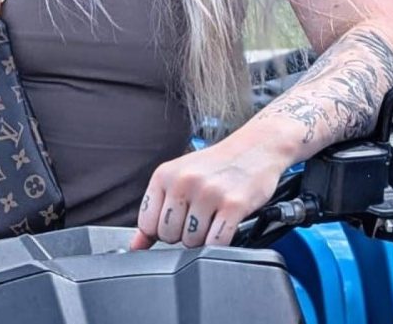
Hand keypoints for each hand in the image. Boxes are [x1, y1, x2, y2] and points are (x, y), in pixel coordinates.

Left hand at [128, 138, 285, 249]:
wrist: (255, 147)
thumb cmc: (216, 165)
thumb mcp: (178, 178)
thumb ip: (155, 209)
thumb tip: (136, 244)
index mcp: (165, 174)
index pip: (147, 224)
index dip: (161, 230)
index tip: (175, 221)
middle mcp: (184, 181)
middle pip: (169, 236)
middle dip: (183, 235)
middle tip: (199, 218)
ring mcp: (209, 193)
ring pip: (192, 242)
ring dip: (203, 239)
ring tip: (213, 219)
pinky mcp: (233, 205)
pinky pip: (216, 242)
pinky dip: (220, 243)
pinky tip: (225, 226)